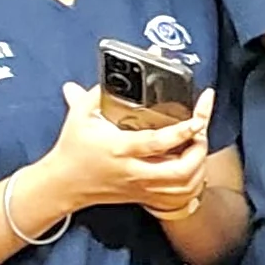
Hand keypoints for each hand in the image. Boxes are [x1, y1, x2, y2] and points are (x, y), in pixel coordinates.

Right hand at [21, 82, 212, 218]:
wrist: (64, 184)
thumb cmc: (73, 147)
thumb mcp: (82, 113)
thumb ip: (102, 89)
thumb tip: (119, 65)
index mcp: (119, 148)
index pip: (157, 142)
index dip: (182, 131)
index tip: (198, 118)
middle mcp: (134, 171)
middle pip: (181, 170)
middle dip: (199, 149)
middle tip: (200, 129)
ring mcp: (142, 188)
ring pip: (185, 187)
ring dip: (200, 165)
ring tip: (198, 144)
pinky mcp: (145, 198)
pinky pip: (180, 199)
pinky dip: (193, 183)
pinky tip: (193, 167)